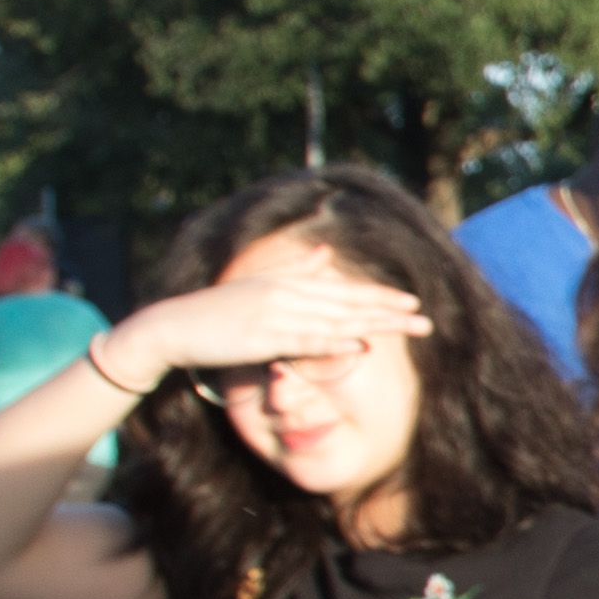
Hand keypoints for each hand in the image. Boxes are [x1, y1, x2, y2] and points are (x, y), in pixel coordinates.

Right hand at [104, 259, 427, 386]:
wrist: (173, 327)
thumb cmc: (217, 313)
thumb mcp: (258, 286)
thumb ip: (294, 270)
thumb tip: (324, 254)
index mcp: (288, 283)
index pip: (343, 291)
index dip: (379, 297)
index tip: (411, 304)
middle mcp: (286, 294)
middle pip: (348, 304)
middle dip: (388, 312)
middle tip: (425, 319)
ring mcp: (274, 314)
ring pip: (335, 320)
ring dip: (374, 324)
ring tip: (408, 328)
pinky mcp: (261, 337)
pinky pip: (305, 341)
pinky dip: (334, 341)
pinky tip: (360, 344)